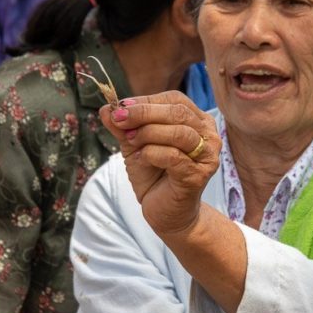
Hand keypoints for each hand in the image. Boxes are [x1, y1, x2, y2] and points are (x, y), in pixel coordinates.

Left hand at [100, 91, 221, 236]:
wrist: (165, 212)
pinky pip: (174, 156)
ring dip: (148, 133)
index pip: (174, 100)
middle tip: (119, 119)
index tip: (120, 107)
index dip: (146, 101)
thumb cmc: (155, 175)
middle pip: (177, 113)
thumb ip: (122, 126)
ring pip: (179, 133)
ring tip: (130, 141)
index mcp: (197, 120)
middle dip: (143, 113)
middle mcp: (208, 135)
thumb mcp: (134, 145)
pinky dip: (152, 153)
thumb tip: (105, 108)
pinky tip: (141, 158)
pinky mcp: (198, 175)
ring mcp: (206, 156)